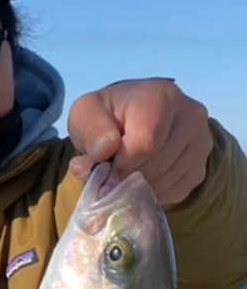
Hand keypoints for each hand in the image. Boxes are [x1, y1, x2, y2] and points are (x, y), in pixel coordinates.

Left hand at [67, 78, 211, 205]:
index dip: (121, 163)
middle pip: (158, 163)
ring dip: (139, 186)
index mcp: (160, 96)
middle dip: (127, 176)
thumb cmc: (106, 116)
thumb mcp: (86, 114)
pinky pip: (177, 190)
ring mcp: (202, 141)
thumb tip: (102, 154)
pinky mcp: (203, 164)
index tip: (104, 167)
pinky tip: (140, 178)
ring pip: (168, 179)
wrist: (130, 120)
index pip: (146, 143)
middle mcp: (190, 115)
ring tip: (124, 173)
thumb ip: (90, 131)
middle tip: (110, 173)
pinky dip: (153, 192)